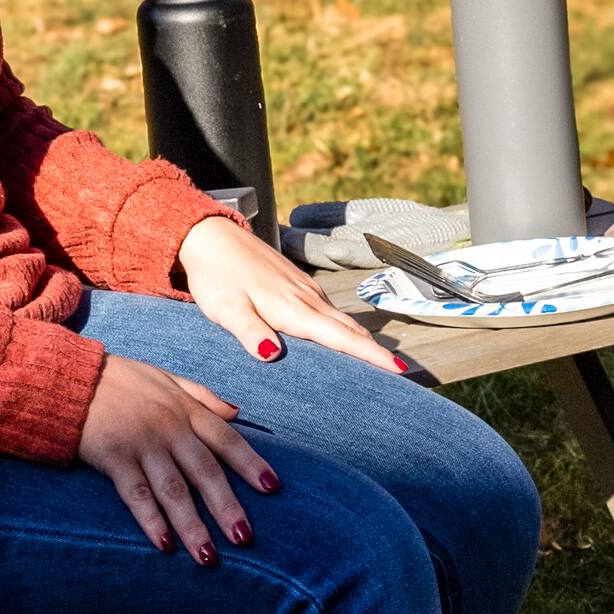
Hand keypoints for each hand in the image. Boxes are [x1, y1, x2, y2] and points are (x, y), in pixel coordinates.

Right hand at [77, 352, 278, 562]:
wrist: (70, 377)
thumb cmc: (121, 380)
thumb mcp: (167, 378)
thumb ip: (203, 396)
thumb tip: (237, 412)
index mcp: (186, 409)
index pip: (227, 440)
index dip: (251, 463)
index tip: (273, 488)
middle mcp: (170, 428)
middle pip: (206, 472)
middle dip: (227, 507)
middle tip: (245, 538)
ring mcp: (142, 444)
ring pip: (174, 491)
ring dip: (193, 526)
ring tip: (209, 557)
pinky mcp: (113, 457)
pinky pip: (137, 494)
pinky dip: (151, 520)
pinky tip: (165, 545)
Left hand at [179, 215, 405, 377]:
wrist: (212, 237)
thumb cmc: (217, 276)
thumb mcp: (225, 309)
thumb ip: (249, 331)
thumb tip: (271, 355)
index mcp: (293, 309)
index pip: (341, 337)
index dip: (371, 355)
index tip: (399, 371)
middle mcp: (307, 299)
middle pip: (351, 330)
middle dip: (377, 353)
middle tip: (402, 376)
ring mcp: (306, 290)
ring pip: (344, 321)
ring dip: (364, 342)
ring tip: (381, 365)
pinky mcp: (299, 286)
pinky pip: (331, 312)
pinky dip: (346, 330)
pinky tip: (346, 340)